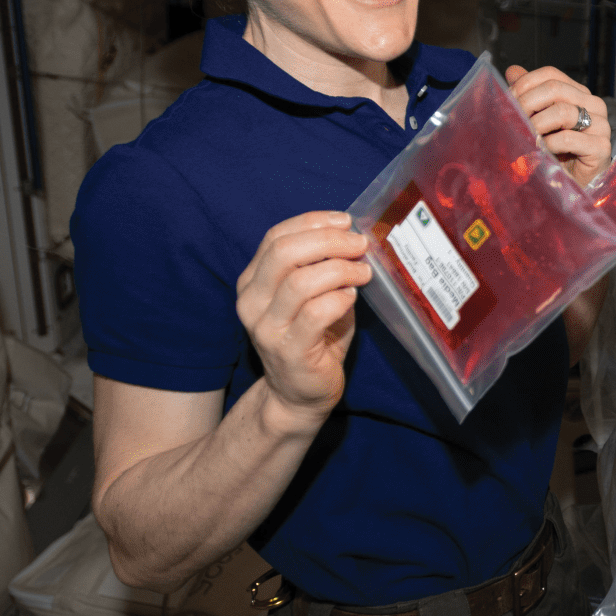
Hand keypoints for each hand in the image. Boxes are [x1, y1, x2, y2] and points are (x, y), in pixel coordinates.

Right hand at [234, 211, 371, 428]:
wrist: (299, 394)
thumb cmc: (312, 338)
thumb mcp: (310, 295)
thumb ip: (320, 266)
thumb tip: (353, 237)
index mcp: (252, 282)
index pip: (275, 237)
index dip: (312, 223)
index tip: (345, 221)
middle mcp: (251, 302)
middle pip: (285, 253)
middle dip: (329, 241)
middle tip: (360, 244)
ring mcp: (267, 328)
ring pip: (301, 281)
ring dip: (340, 270)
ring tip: (363, 273)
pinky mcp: (289, 351)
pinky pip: (316, 313)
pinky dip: (340, 299)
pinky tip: (352, 298)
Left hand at [507, 64, 612, 186]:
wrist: (573, 186)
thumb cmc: (557, 154)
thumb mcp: (540, 121)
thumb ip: (529, 95)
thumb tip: (512, 71)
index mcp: (578, 94)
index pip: (550, 74)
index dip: (525, 84)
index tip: (507, 100)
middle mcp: (593, 105)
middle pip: (555, 89)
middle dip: (527, 103)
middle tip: (512, 119)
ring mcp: (600, 125)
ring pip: (563, 111)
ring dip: (536, 125)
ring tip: (525, 137)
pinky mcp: (601, 148)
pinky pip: (568, 139)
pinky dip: (548, 144)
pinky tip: (540, 150)